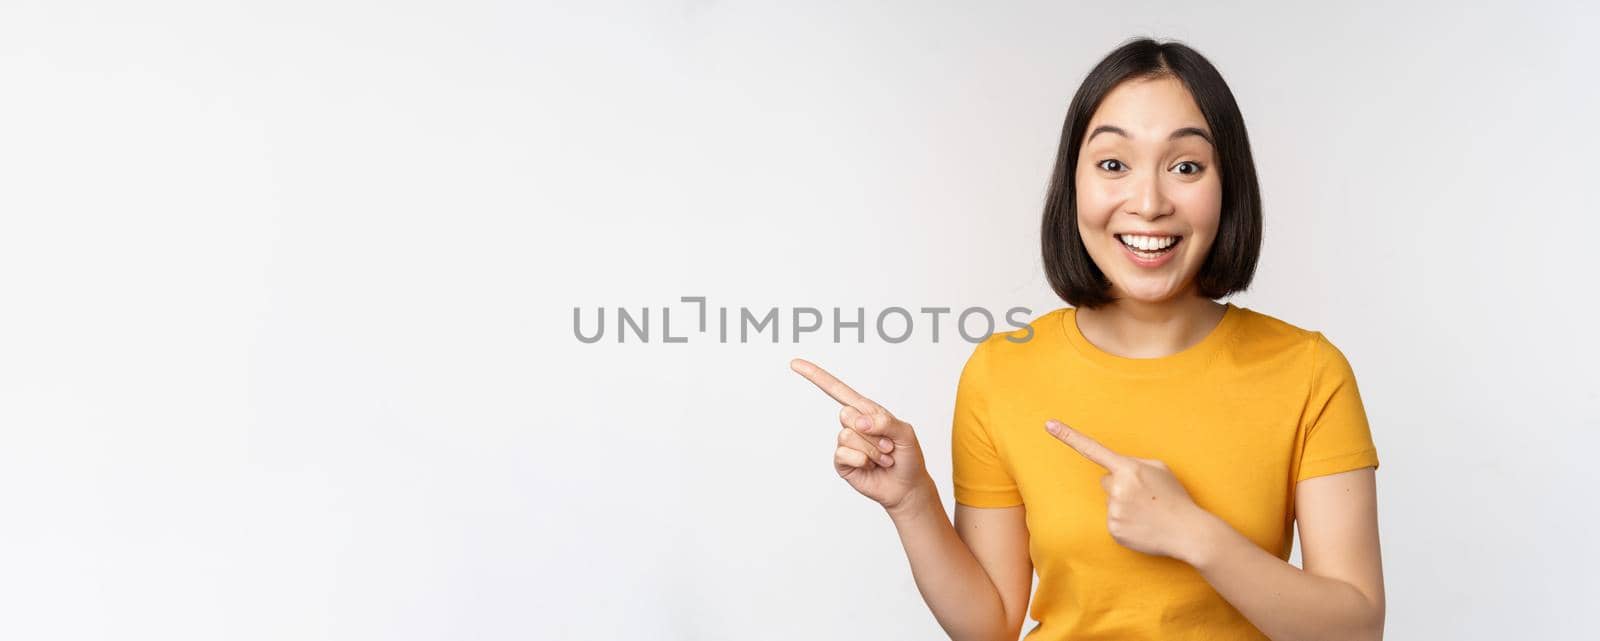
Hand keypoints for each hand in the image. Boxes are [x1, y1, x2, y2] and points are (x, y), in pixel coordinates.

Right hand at [790, 358, 933, 514]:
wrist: (906, 487)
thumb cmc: (908, 457)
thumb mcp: (905, 433)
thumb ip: (885, 422)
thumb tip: (859, 421)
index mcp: (867, 410)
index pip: (837, 390)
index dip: (816, 376)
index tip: (795, 364)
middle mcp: (853, 424)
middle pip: (846, 414)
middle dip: (873, 433)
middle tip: (887, 445)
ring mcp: (846, 444)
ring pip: (847, 435)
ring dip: (871, 450)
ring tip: (883, 458)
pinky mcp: (842, 462)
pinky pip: (844, 454)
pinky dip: (863, 460)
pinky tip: (871, 466)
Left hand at [1044, 418, 1210, 561]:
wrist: (1189, 532)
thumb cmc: (1175, 498)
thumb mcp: (1160, 469)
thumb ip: (1134, 464)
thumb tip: (1114, 472)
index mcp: (1129, 468)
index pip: (1093, 449)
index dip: (1068, 436)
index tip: (1048, 424)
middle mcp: (1118, 488)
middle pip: (1106, 481)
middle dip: (1121, 487)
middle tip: (1145, 497)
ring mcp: (1114, 510)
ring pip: (1109, 502)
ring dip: (1124, 506)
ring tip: (1148, 512)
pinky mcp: (1114, 530)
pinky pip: (1112, 521)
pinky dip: (1125, 523)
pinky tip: (1143, 525)